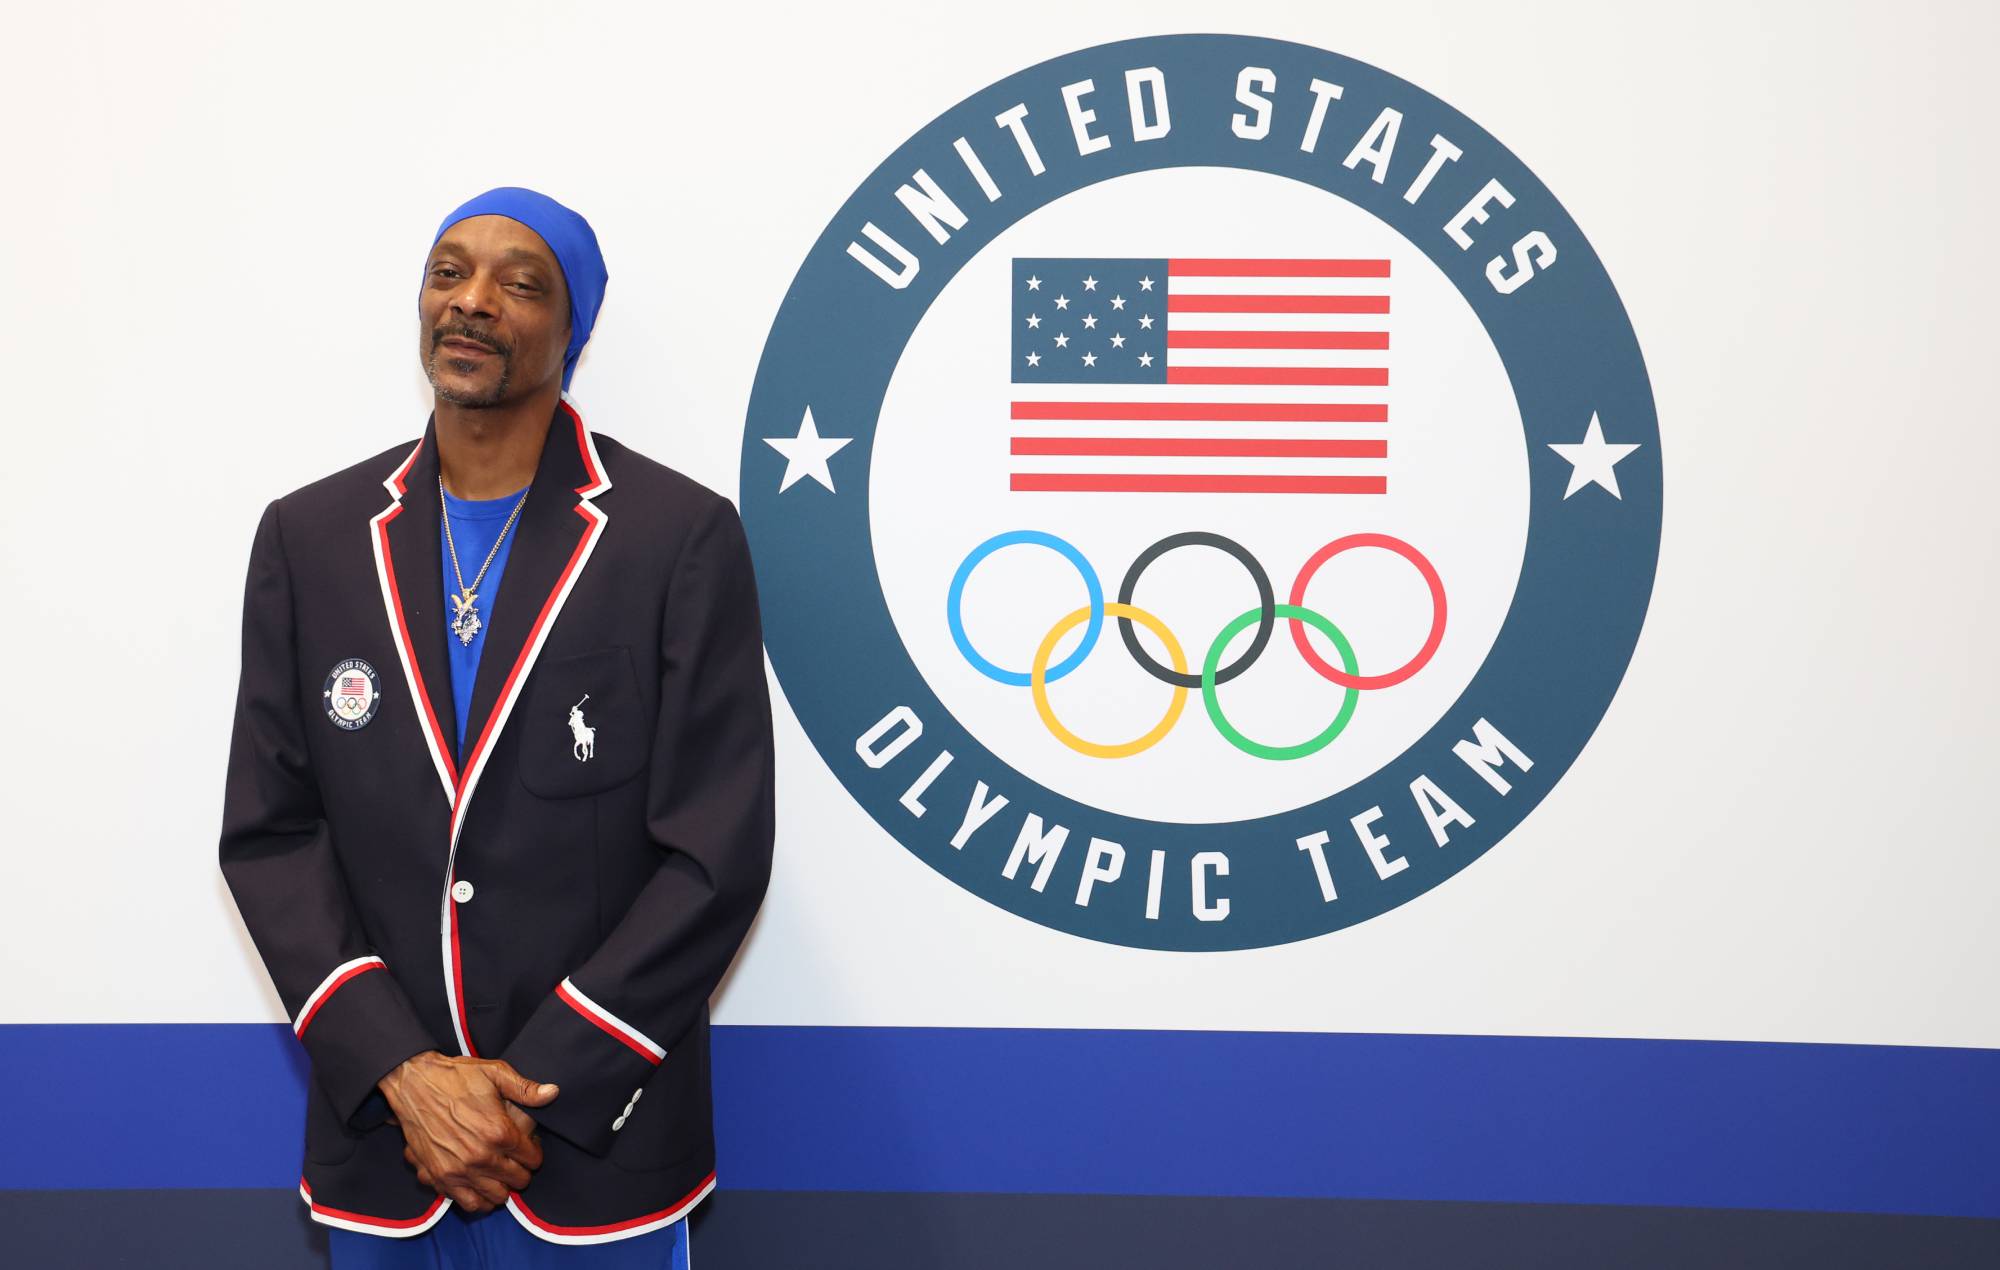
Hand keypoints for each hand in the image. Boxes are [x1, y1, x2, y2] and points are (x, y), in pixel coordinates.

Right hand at [378, 1051, 558, 1212]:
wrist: (414, 1083)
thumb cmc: (456, 1077)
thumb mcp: (495, 1073)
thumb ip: (526, 1088)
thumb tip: (553, 1093)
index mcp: (499, 1132)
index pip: (532, 1158)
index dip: (535, 1152)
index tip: (529, 1146)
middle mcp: (481, 1156)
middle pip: (518, 1180)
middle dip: (522, 1170)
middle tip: (516, 1159)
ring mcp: (459, 1170)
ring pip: (496, 1197)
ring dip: (503, 1187)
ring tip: (500, 1174)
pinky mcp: (439, 1177)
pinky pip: (468, 1203)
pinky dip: (480, 1199)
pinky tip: (481, 1186)